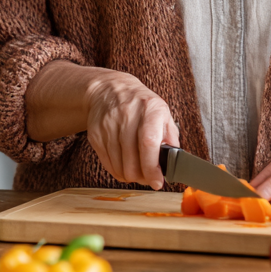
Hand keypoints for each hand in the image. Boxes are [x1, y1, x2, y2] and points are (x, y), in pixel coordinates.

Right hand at [25, 60, 178, 189]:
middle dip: (142, 177)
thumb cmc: (141, 105)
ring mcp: (109, 125)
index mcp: (150, 109)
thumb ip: (171, 137)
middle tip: (149, 178)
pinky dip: (117, 171)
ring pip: (119, 166)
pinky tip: (125, 165)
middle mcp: (127, 116)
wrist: (110, 90)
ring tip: (138, 172)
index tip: (158, 181)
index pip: (148, 143)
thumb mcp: (162, 113)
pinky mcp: (96, 134)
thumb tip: (175, 162)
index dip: (153, 167)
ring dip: (130, 176)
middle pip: (132, 160)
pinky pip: (107, 163)